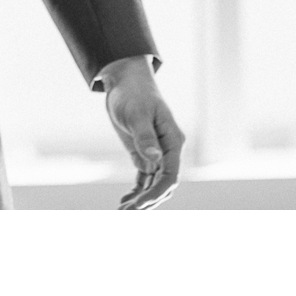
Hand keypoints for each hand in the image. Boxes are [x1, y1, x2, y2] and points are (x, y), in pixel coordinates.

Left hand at [97, 55, 184, 209]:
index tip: (139, 205)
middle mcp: (168, 150)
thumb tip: (154, 159)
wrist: (125, 82)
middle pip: (163, 184)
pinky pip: (144, 178)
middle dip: (148, 201)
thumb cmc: (133, 94)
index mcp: (173, 141)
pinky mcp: (144, 153)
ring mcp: (156, 153)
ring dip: (141, 200)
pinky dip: (136, 191)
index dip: (157, 193)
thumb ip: (145, 137)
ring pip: (153, 184)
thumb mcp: (137, 114)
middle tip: (127, 214)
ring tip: (122, 212)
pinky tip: (125, 202)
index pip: (170, 175)